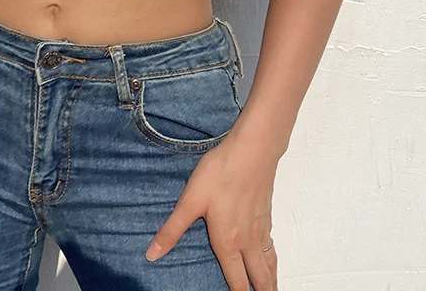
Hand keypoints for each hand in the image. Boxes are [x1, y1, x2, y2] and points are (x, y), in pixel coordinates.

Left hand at [145, 125, 278, 290]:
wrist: (252, 150)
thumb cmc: (221, 173)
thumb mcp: (190, 201)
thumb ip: (172, 230)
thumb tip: (152, 255)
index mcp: (228, 242)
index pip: (236, 280)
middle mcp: (248, 240)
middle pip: (259, 276)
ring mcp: (260, 227)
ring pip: (269, 262)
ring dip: (270, 280)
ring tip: (271, 290)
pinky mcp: (266, 213)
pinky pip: (272, 245)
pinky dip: (273, 259)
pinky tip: (269, 255)